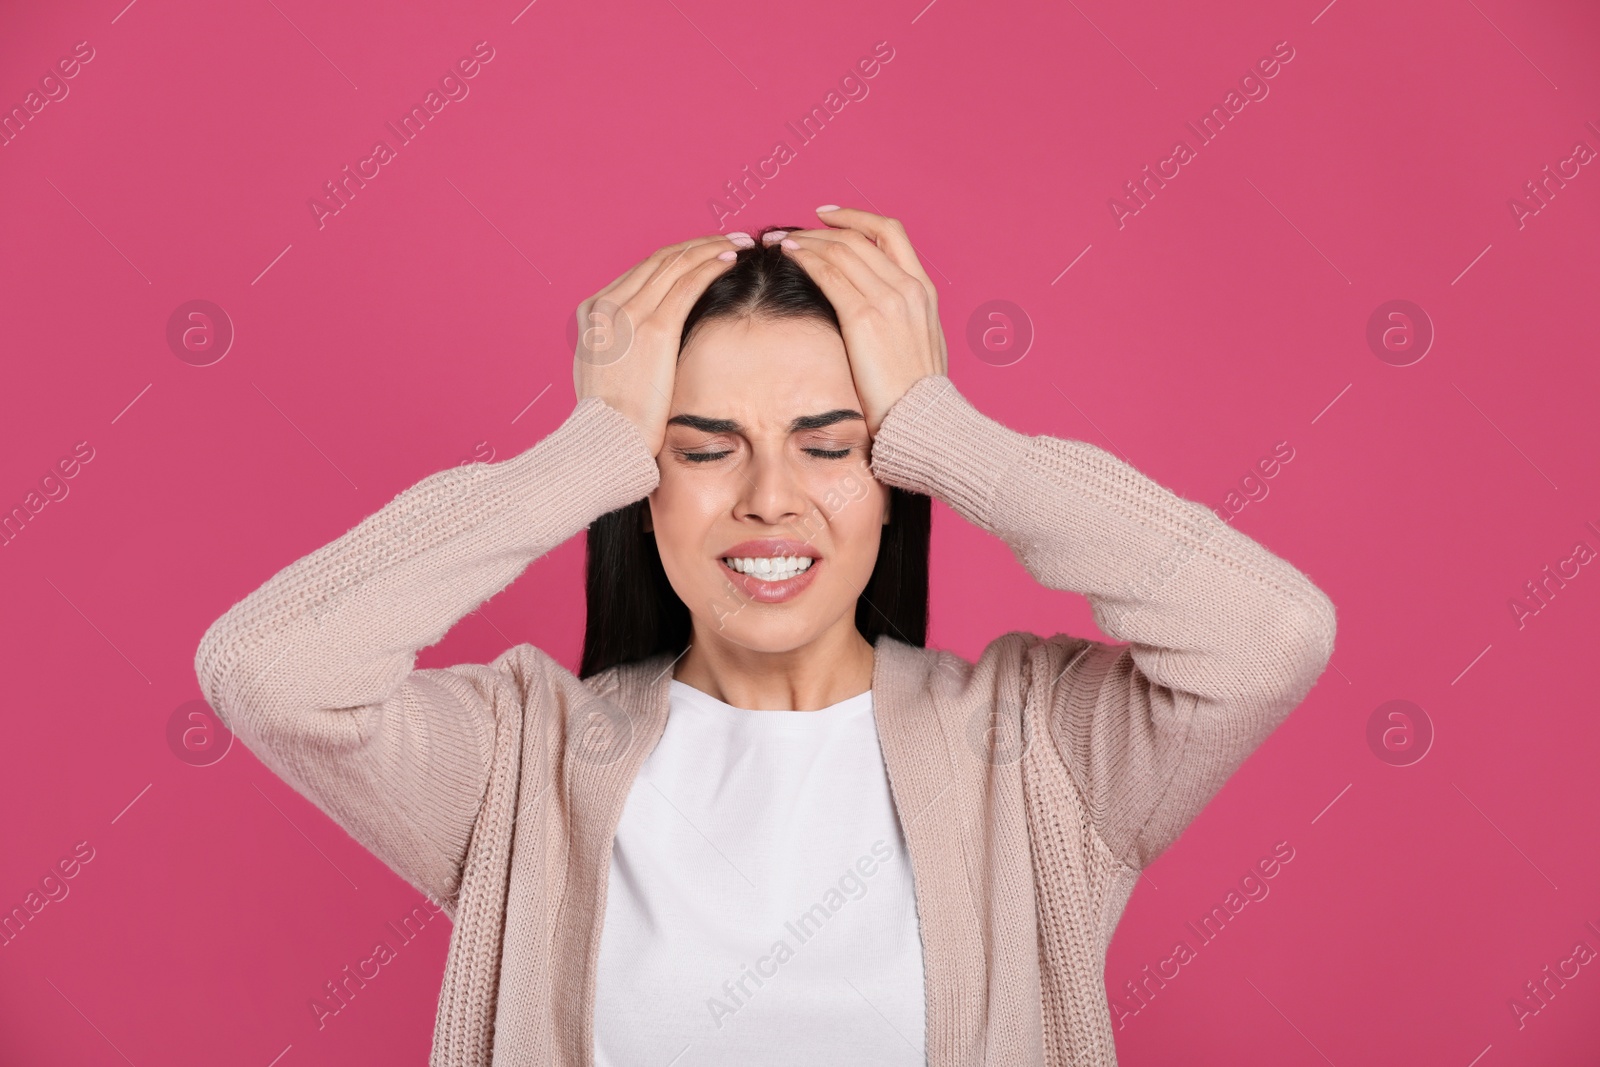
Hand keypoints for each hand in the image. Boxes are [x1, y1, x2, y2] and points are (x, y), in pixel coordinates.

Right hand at [572, 234, 743, 454]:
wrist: (607, 440)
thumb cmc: (613, 418)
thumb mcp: (606, 370)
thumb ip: (621, 344)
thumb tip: (646, 341)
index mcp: (593, 311)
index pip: (642, 270)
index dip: (678, 257)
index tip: (703, 253)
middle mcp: (608, 304)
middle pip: (659, 260)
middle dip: (697, 245)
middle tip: (728, 239)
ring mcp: (628, 314)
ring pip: (675, 264)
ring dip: (710, 248)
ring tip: (737, 244)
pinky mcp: (653, 328)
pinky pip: (686, 284)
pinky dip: (710, 265)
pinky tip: (730, 260)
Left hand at [775, 207, 947, 435]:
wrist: (921, 417)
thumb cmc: (915, 392)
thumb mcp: (920, 342)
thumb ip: (902, 317)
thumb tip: (877, 312)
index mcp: (924, 289)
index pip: (889, 233)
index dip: (855, 217)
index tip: (826, 216)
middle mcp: (908, 286)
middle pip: (858, 237)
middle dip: (819, 229)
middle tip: (789, 230)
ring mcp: (888, 299)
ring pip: (840, 249)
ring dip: (805, 239)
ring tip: (778, 240)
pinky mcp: (864, 318)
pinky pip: (828, 272)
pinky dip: (805, 257)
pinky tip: (787, 254)